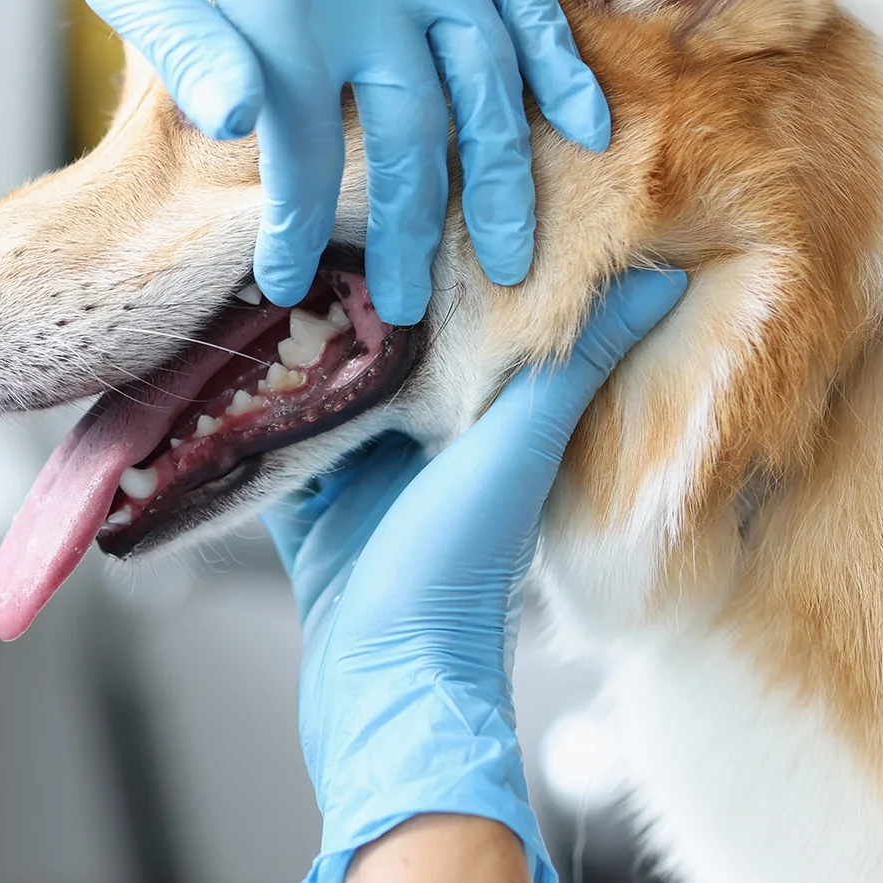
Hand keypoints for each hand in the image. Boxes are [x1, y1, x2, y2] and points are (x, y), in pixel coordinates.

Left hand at [0, 0, 609, 323]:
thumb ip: (183, 50)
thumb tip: (238, 128)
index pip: (301, 152)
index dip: (297, 228)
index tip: (288, 286)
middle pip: (410, 131)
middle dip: (413, 231)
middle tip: (420, 311)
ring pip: (485, 71)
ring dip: (502, 171)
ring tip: (511, 255)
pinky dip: (558, 56)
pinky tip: (586, 126)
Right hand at [263, 268, 687, 882]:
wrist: (382, 690)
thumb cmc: (457, 574)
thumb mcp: (518, 450)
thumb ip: (577, 364)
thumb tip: (667, 276)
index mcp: (481, 419)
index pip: (458, 317)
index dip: (434, 261)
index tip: (406, 193)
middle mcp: (422, 440)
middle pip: (379, 345)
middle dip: (348, 293)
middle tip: (308, 220)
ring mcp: (356, 474)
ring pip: (316, 383)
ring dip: (290, 343)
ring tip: (254, 269)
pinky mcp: (301, 508)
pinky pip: (264, 440)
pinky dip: (243, 408)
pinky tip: (215, 360)